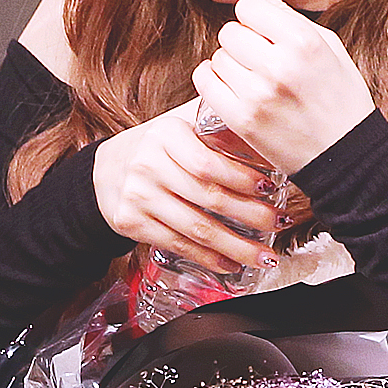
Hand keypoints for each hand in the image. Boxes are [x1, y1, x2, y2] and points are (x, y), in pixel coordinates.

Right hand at [91, 98, 279, 273]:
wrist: (107, 169)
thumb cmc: (159, 147)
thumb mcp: (182, 124)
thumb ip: (218, 123)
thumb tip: (268, 133)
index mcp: (166, 135)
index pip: (209, 162)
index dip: (242, 179)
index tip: (271, 188)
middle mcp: (148, 164)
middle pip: (208, 197)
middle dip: (251, 215)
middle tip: (279, 223)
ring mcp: (138, 196)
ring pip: (196, 228)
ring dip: (236, 246)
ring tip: (265, 255)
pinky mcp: (131, 223)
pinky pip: (177, 244)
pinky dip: (208, 258)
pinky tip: (231, 263)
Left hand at [191, 0, 375, 174]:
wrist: (346, 156)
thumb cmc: (340, 99)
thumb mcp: (329, 47)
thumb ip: (289, 14)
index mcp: (305, 42)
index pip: (250, 5)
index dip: (256, 18)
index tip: (266, 34)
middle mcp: (279, 65)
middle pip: (230, 31)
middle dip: (243, 42)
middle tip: (261, 61)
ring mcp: (257, 94)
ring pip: (218, 56)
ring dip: (230, 64)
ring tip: (254, 80)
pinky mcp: (241, 119)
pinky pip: (205, 81)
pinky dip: (213, 81)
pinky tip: (232, 88)